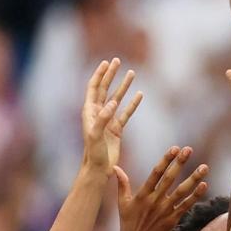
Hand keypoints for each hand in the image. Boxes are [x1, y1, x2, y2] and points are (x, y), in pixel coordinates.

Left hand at [81, 58, 142, 174]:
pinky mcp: (117, 128)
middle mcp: (98, 113)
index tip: (106, 63)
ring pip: (117, 98)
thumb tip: (112, 103)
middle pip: (105, 89)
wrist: (99, 169)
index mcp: (90, 112)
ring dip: (124, 85)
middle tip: (117, 60)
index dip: (99, 75)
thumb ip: (103, 118)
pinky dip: (133, 103)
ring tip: (132, 72)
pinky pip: (127, 112)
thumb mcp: (96, 135)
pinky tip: (140, 94)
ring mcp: (108, 120)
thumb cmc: (93, 153)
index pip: (94, 88)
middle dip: (111, 74)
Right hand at [117, 146, 208, 230]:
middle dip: (180, 163)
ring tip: (204, 167)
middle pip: (169, 179)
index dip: (166, 160)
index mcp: (143, 194)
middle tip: (189, 150)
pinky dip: (195, 196)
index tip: (175, 148)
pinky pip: (186, 206)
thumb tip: (115, 167)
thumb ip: (122, 184)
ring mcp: (165, 210)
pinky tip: (204, 185)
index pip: (155, 173)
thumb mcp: (123, 203)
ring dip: (193, 179)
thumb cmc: (128, 222)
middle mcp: (155, 201)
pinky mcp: (173, 219)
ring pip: (181, 192)